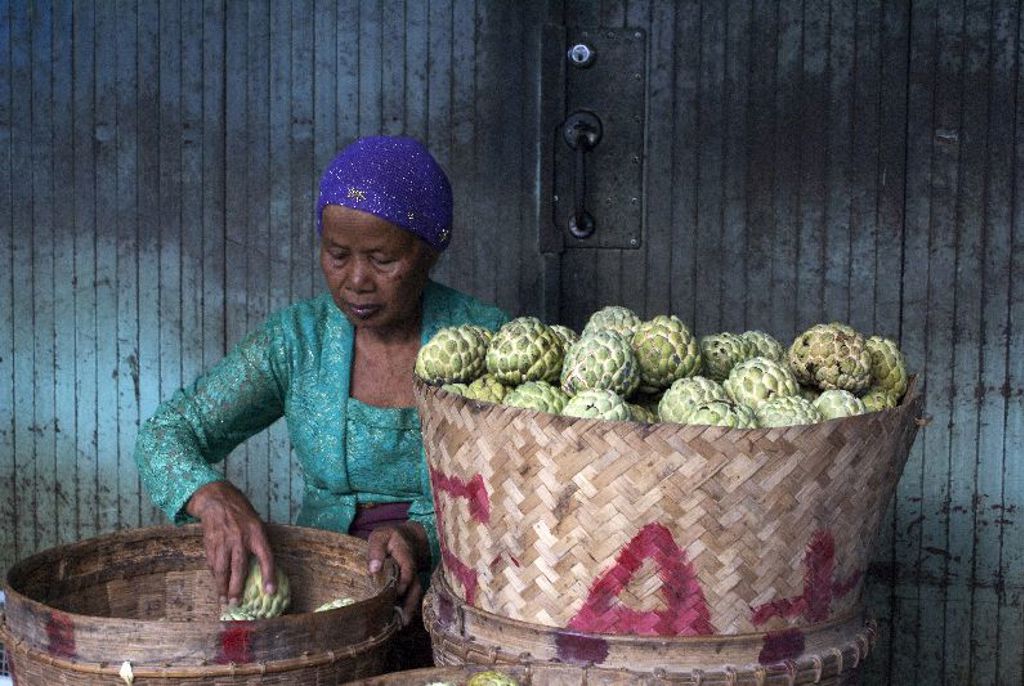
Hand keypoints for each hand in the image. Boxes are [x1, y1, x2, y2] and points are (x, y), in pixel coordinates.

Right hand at [186, 480, 274, 605]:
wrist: (216, 500)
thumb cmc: (240, 513)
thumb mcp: (256, 523)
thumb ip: (258, 543)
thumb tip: (263, 568)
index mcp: (256, 532)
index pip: (266, 557)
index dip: (269, 575)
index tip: (270, 592)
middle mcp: (240, 538)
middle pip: (239, 568)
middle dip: (237, 588)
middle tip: (237, 603)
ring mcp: (223, 541)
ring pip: (222, 569)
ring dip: (222, 586)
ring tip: (224, 600)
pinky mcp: (210, 543)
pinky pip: (212, 563)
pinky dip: (215, 576)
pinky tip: (217, 584)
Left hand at [367, 521, 428, 625]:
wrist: (408, 537)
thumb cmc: (390, 537)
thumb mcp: (380, 536)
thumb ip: (376, 550)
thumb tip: (373, 569)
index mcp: (406, 556)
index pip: (408, 570)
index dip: (404, 582)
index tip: (396, 594)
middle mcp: (413, 569)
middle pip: (415, 588)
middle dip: (409, 604)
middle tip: (401, 621)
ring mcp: (414, 578)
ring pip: (415, 595)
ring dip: (409, 610)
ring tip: (401, 625)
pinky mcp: (411, 584)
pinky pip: (412, 597)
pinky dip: (407, 609)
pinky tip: (399, 621)